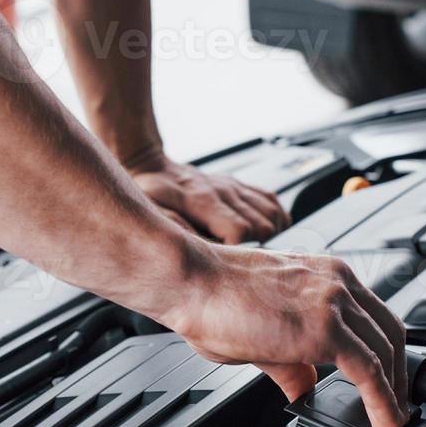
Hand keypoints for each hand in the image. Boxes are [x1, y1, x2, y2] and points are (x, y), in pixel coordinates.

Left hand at [125, 151, 290, 244]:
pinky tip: (264, 230)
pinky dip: (276, 217)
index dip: (239, 249)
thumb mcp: (152, 213)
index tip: (228, 259)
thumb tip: (197, 250)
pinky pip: (271, 200)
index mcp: (203, 201)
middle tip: (239, 257)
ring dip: (270, 233)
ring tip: (253, 247)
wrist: (152, 167)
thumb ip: (175, 229)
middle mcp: (224, 192)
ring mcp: (234, 188)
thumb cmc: (149, 192)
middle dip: (257, 246)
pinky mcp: (238, 185)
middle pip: (263, 225)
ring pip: (273, 213)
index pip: (240, 229)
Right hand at [162, 244, 409, 426]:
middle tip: (396, 407)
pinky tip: (383, 423)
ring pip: (387, 353)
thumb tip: (304, 385)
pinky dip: (382, 402)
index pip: (374, 317)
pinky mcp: (325, 330)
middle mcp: (337, 283)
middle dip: (398, 376)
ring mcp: (334, 303)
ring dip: (394, 394)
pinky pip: (369, 372)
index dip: (387, 355)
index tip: (387, 381)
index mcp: (325, 276)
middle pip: (390, 333)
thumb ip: (291, 360)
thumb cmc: (213, 295)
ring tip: (392, 422)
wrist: (192, 281)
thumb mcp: (262, 331)